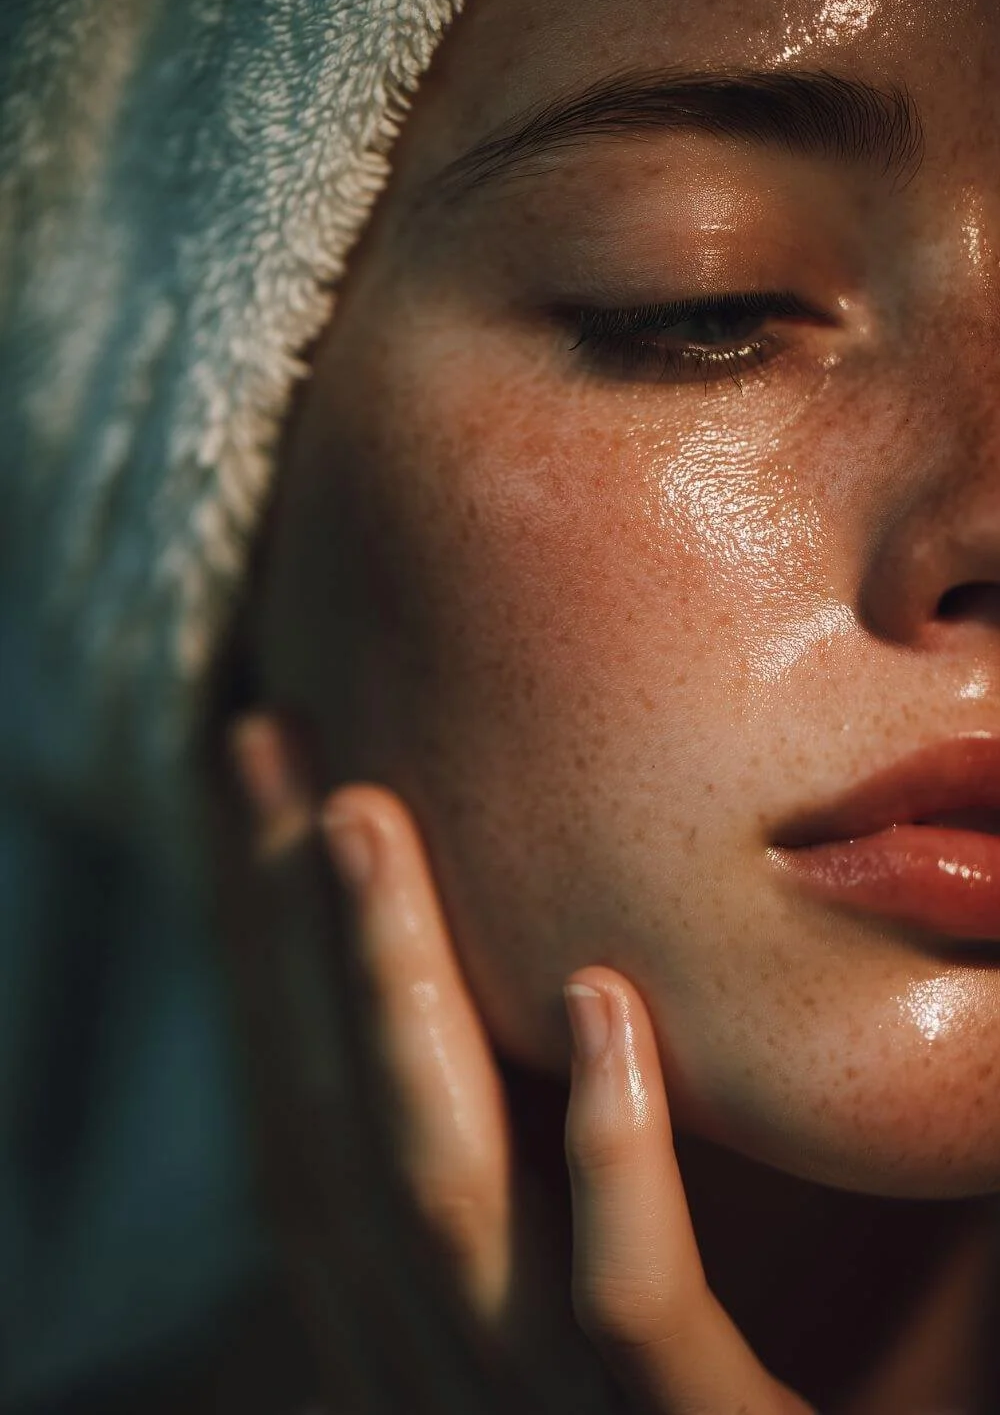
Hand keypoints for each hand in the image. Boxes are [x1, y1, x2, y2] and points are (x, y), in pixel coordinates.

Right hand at [232, 717, 815, 1414]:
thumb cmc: (783, 1398)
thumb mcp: (646, 1262)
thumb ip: (594, 1143)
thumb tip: (559, 972)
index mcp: (445, 1323)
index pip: (323, 1117)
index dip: (270, 957)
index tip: (256, 787)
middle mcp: (462, 1370)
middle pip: (341, 1134)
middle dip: (291, 939)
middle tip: (276, 757)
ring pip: (444, 1197)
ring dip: (395, 997)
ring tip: (366, 821)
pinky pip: (631, 1309)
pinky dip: (610, 1157)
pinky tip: (600, 1006)